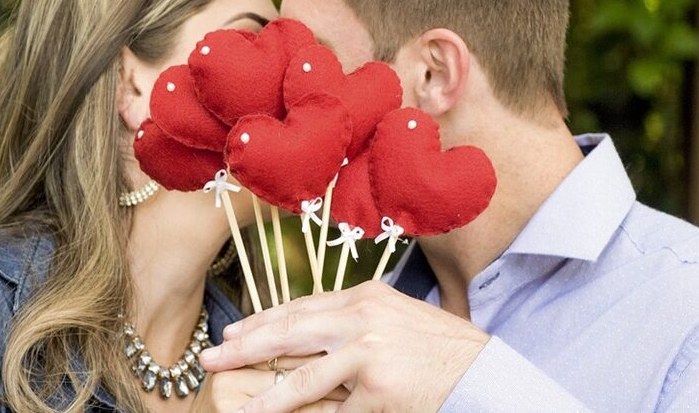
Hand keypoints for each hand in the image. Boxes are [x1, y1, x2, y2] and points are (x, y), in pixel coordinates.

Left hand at [199, 281, 489, 411]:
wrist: (485, 373)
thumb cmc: (440, 348)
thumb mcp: (395, 319)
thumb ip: (354, 321)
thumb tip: (310, 331)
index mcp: (364, 297)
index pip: (300, 307)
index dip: (263, 321)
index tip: (235, 331)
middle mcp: (362, 318)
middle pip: (290, 332)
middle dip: (247, 347)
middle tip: (213, 357)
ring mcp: (369, 352)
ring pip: (305, 378)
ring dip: (269, 397)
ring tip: (243, 408)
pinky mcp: (378, 388)